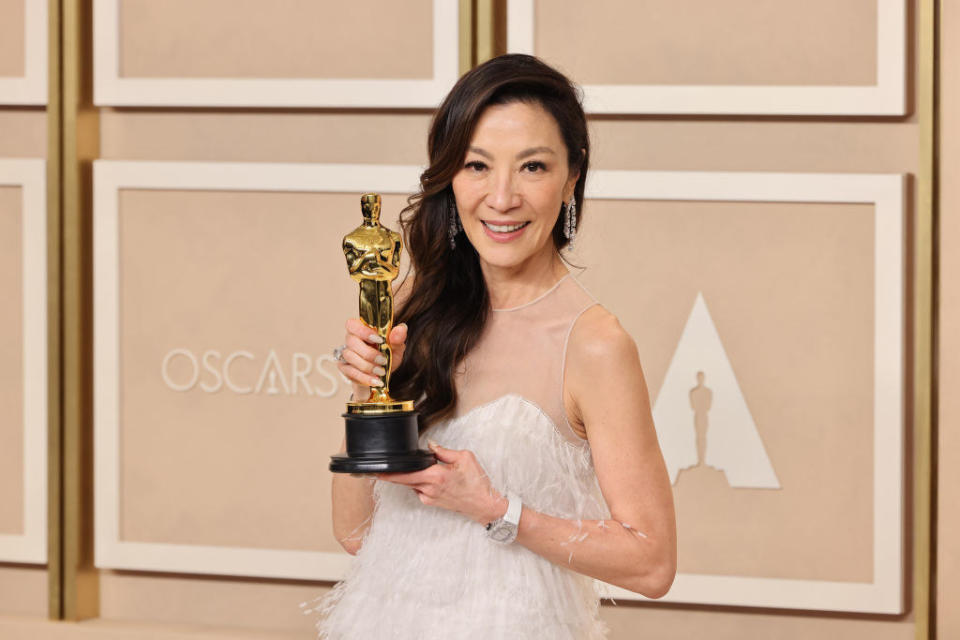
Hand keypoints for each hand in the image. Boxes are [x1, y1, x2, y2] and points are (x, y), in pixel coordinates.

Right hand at [337, 318, 406, 400]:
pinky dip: (364, 377)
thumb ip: (398, 337)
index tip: (379, 340)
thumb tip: (401, 329)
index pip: (352, 324)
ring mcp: (346, 354)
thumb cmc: (387, 355)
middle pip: (351, 341)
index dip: (363, 331)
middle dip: (369, 353)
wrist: (382, 375)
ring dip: (367, 366)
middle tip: (383, 360)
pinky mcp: (345, 369)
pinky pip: (350, 372)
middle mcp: (351, 340)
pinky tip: (375, 380)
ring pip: (350, 357)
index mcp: (361, 330)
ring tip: (381, 372)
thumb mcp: (396, 347)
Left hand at [376, 442, 507, 524]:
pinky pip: (418, 489)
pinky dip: (419, 481)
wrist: (484, 504)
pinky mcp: (431, 502)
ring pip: (410, 484)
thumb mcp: (464, 458)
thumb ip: (444, 451)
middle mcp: (429, 489)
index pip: (405, 473)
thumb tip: (430, 445)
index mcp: (436, 476)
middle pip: (402, 480)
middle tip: (377, 469)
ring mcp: (429, 497)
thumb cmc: (477, 482)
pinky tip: (430, 477)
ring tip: (420, 468)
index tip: (375, 470)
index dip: (388, 472)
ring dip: (409, 476)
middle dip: (390, 474)